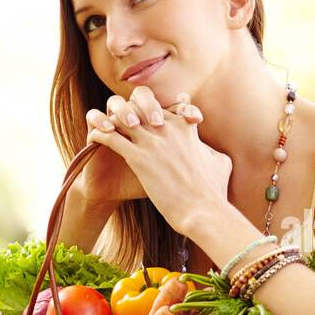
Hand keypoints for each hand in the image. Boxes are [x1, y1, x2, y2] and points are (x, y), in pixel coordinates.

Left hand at [85, 86, 230, 236]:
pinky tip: (93, 140)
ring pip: (122, 116)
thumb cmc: (214, 192)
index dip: (154, 108)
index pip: (166, 105)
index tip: (145, 116)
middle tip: (119, 119)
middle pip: (140, 104)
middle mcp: (167, 129)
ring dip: (110, 119)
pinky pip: (111, 138)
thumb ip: (213, 151)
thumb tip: (213, 152)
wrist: (202, 211)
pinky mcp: (139, 159)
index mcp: (185, 127)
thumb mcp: (221, 163)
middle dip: (128, 108)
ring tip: (102, 125)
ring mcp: (152, 143)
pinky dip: (100, 135)